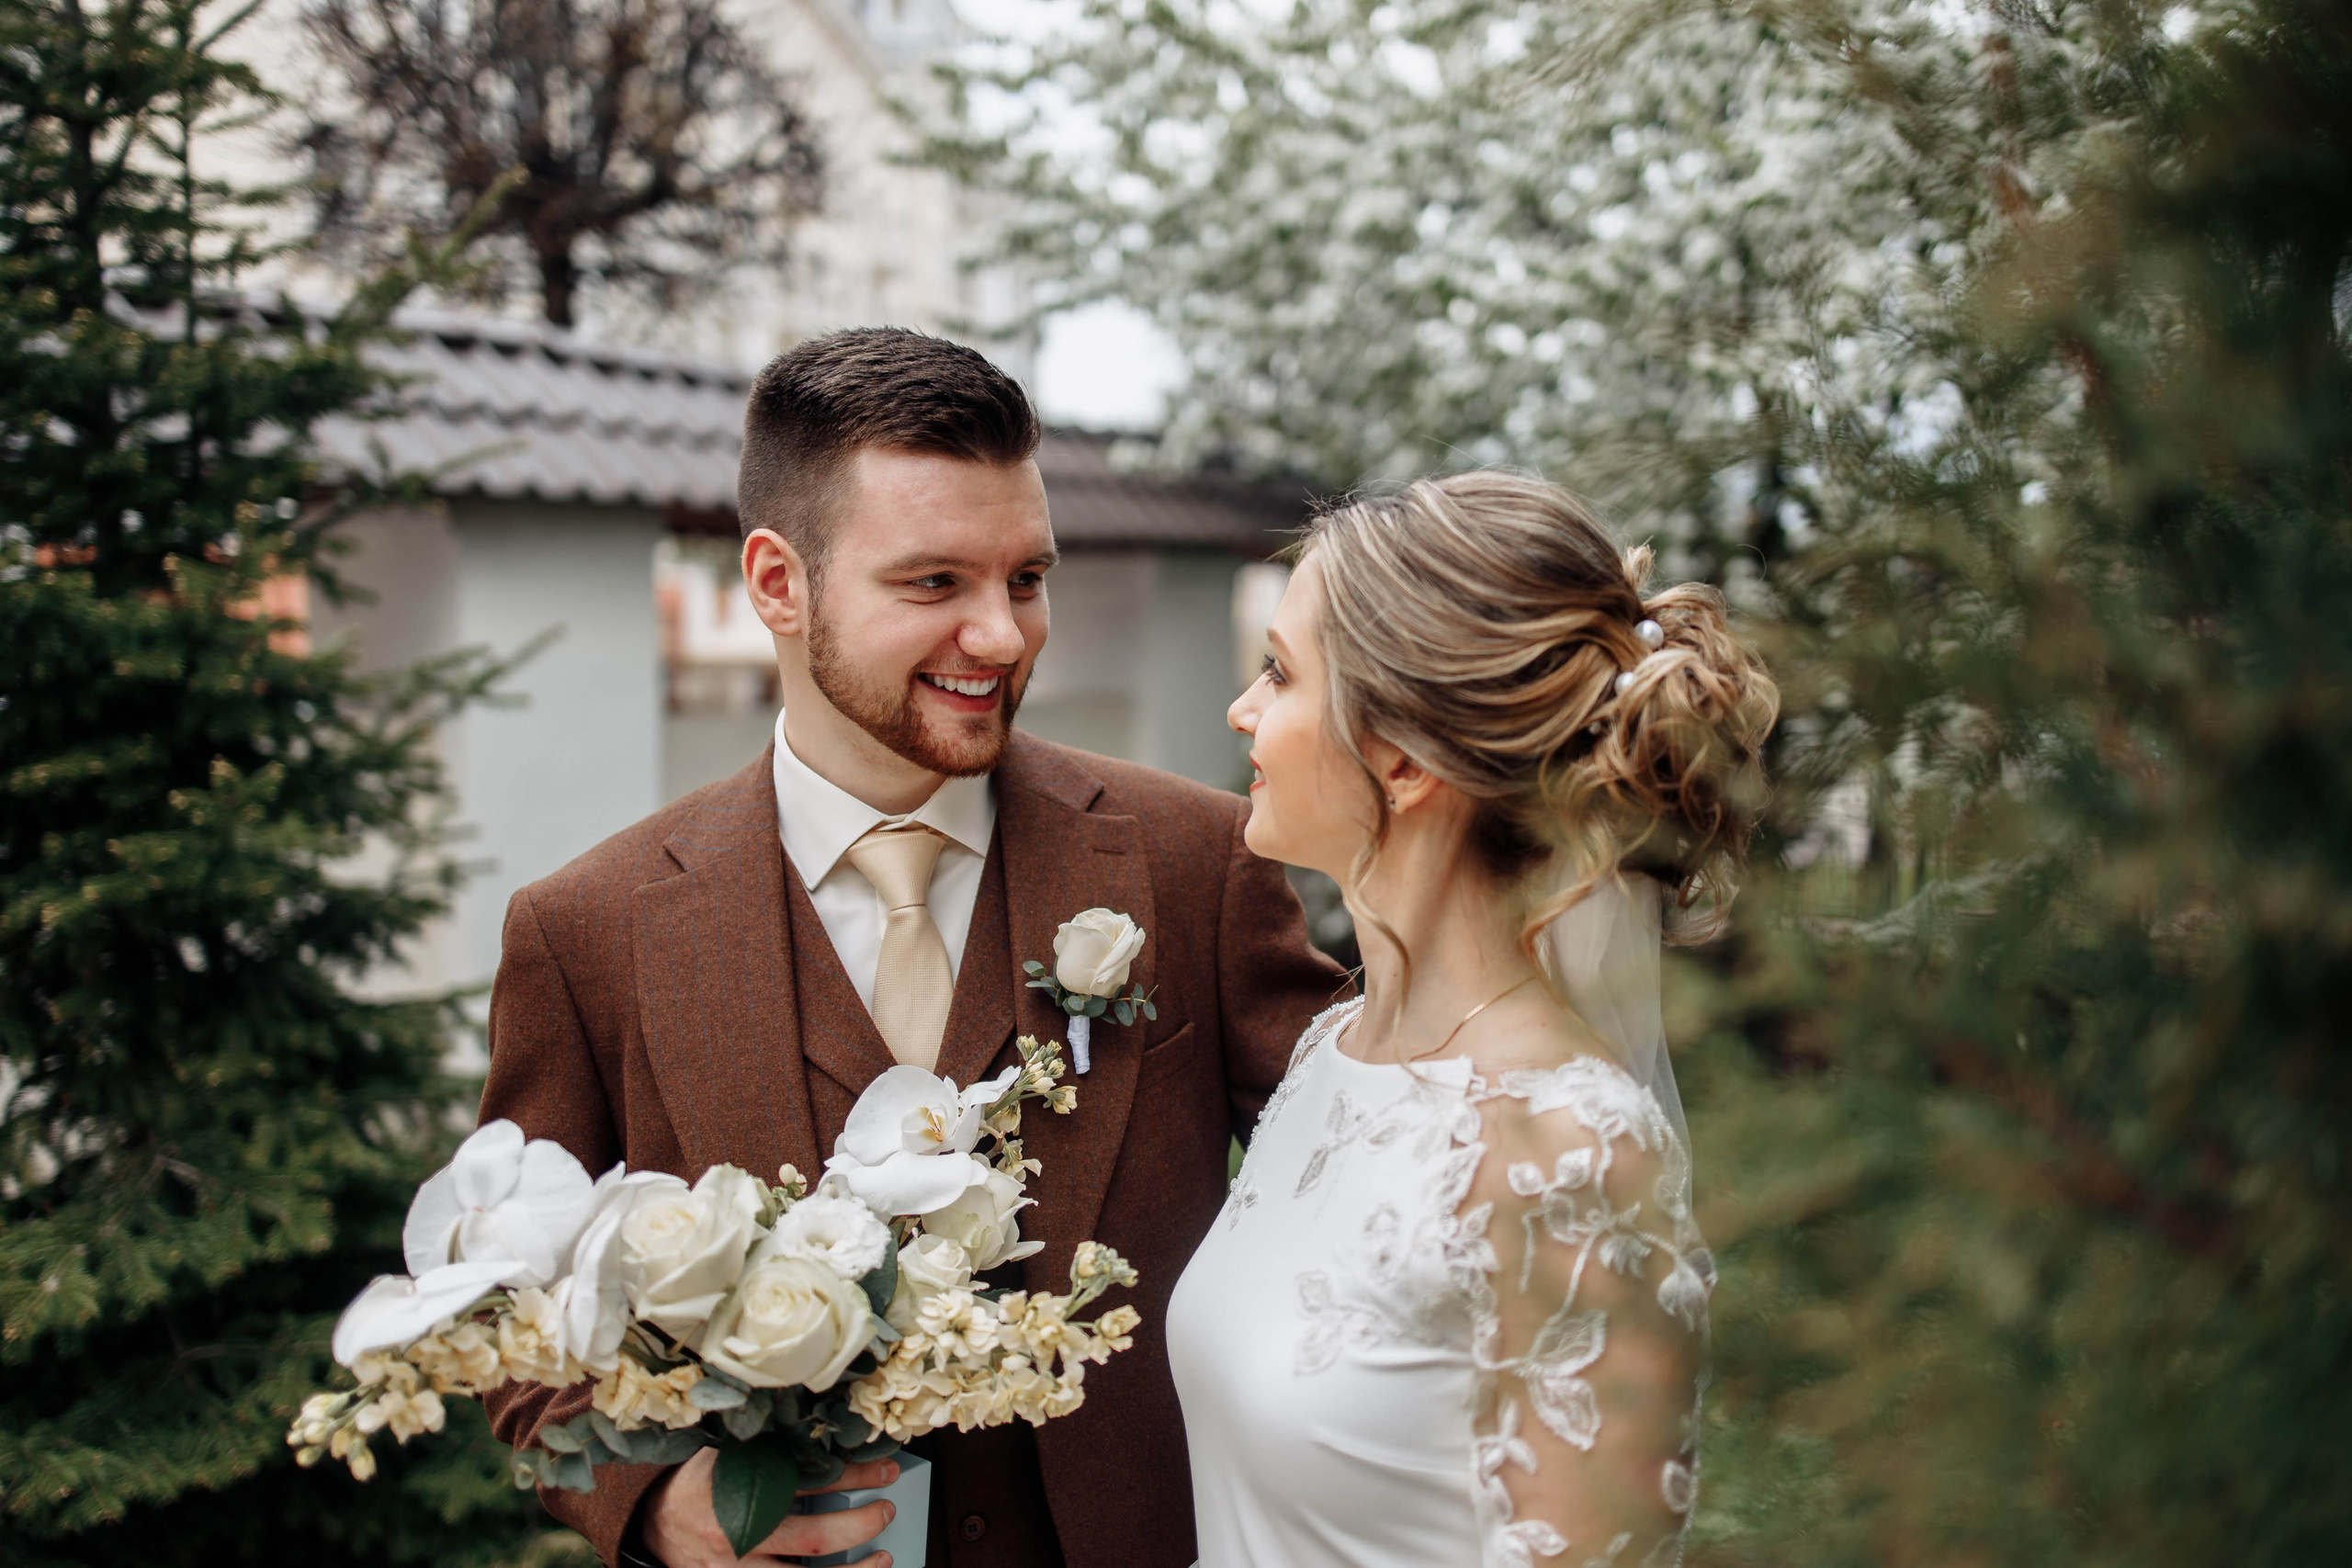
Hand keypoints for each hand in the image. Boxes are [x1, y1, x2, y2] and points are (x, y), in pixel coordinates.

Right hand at [640, 1448, 899, 1566]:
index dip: (851, 1474)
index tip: (884, 1466)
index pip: (807, 1480)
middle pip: (813, 1535)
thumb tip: (821, 1421)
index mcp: (737, 1487)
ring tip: (882, 1558)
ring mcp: (736, 1567)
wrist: (652, 1523)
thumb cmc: (696, 1480)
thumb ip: (767, 1443)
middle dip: (859, 1524)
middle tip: (886, 1510)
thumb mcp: (724, 1450)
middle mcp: (738, 1533)